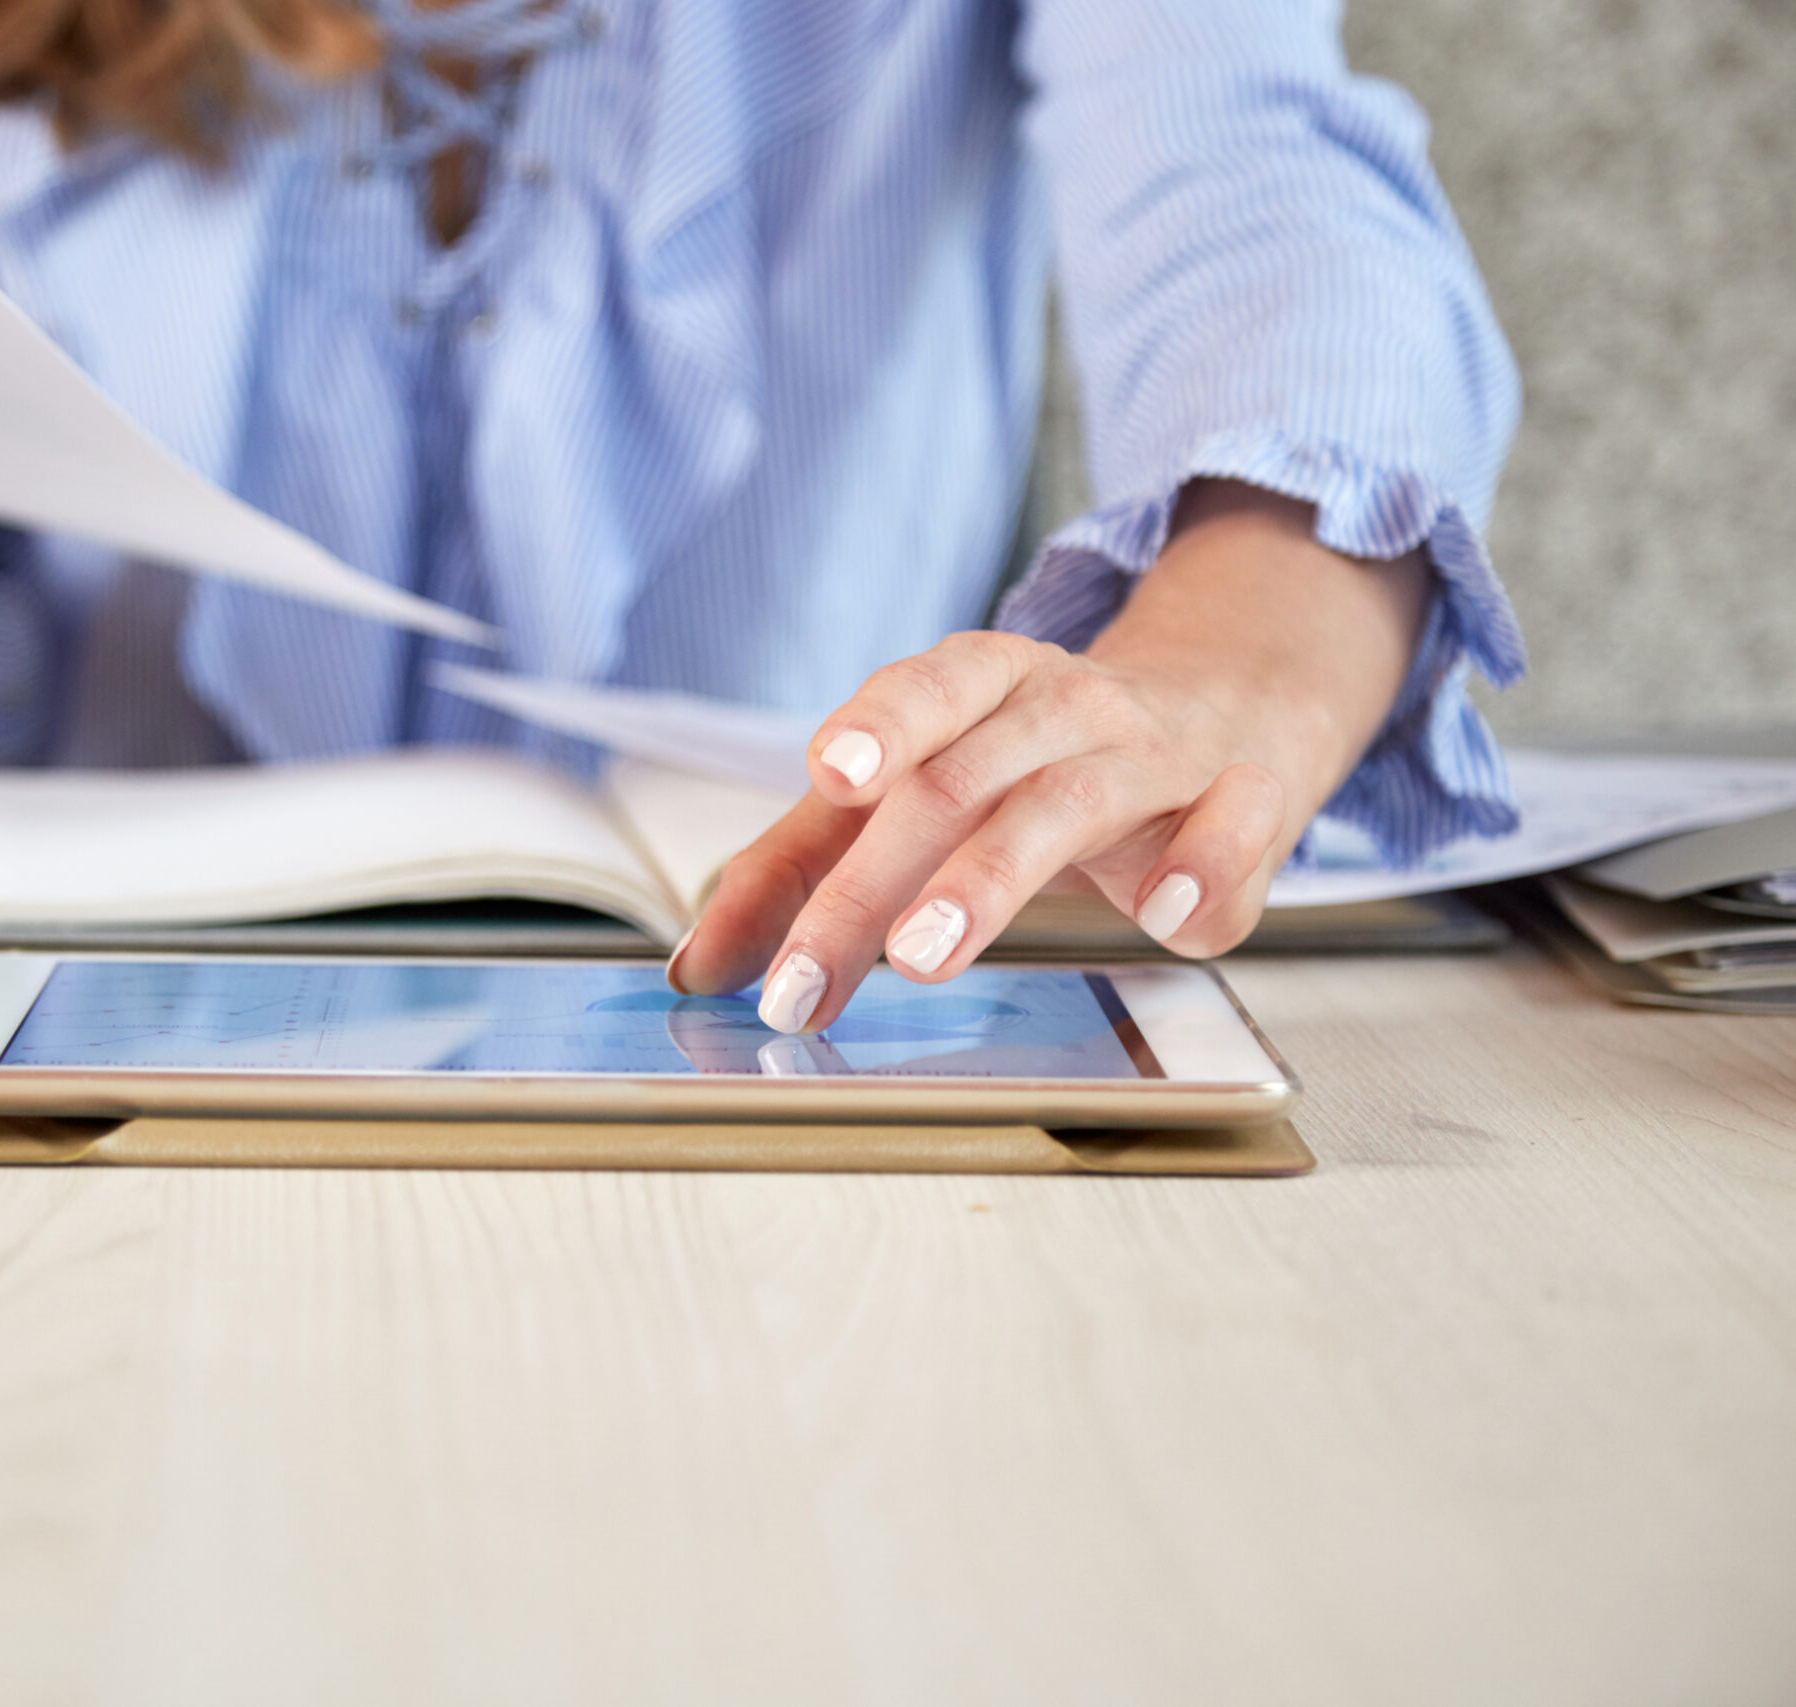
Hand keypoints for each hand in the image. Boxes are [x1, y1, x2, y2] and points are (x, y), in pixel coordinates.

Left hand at [670, 482, 1430, 1032]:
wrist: (1220, 712)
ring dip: (988, 881)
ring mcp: (1151, 755)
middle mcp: (1062, 704)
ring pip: (1066, 806)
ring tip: (922, 956)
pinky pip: (1234, 826)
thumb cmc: (1029, 764)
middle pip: (958, 782)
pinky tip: (1170, 912)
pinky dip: (1206, 865)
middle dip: (870, 885)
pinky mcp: (1237, 809)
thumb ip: (801, 865)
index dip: (876, 726)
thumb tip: (697, 965)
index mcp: (979, 680)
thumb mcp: (910, 791)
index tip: (827, 774)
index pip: (919, 691)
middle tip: (805, 980)